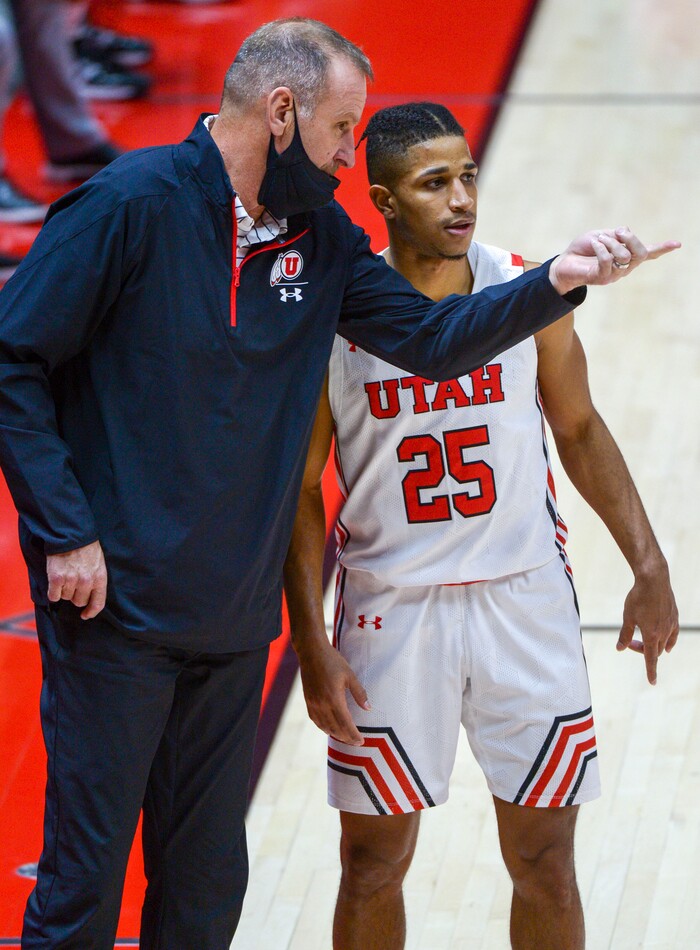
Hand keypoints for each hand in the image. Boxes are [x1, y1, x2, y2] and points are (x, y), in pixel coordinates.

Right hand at [46, 540, 107, 619]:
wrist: (70, 534)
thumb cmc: (86, 548)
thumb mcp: (99, 563)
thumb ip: (95, 579)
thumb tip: (90, 598)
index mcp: (100, 578)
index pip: (98, 603)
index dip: (91, 612)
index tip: (85, 615)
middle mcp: (86, 581)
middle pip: (79, 601)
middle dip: (75, 595)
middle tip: (72, 583)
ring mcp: (71, 580)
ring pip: (65, 597)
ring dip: (64, 590)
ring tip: (65, 575)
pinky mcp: (57, 578)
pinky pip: (53, 595)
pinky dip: (53, 591)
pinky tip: (55, 581)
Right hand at [297, 636, 369, 745]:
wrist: (311, 652)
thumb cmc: (332, 661)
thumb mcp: (349, 675)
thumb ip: (359, 693)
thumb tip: (368, 708)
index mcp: (334, 698)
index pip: (345, 724)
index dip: (353, 735)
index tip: (361, 741)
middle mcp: (322, 704)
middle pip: (335, 728)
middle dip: (346, 738)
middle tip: (355, 743)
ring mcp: (313, 703)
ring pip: (324, 726)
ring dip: (335, 734)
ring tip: (345, 738)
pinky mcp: (308, 701)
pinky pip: (315, 720)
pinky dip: (323, 727)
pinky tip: (329, 729)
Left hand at [549, 227, 680, 294]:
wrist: (564, 263)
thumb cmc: (583, 249)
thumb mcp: (603, 235)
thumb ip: (617, 236)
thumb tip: (626, 234)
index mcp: (627, 256)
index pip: (648, 253)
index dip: (662, 248)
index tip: (678, 244)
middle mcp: (624, 267)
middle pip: (639, 253)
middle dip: (629, 238)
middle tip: (616, 232)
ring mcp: (614, 275)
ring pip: (623, 255)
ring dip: (609, 242)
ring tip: (597, 241)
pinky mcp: (602, 278)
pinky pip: (608, 260)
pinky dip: (601, 247)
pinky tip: (594, 244)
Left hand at [616, 564, 678, 683]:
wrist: (654, 580)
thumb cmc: (638, 598)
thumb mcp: (627, 617)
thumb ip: (625, 634)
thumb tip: (619, 648)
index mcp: (651, 634)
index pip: (651, 659)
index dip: (651, 671)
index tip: (652, 682)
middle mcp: (664, 632)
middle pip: (655, 650)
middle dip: (642, 650)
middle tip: (629, 642)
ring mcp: (671, 624)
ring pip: (664, 643)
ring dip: (654, 645)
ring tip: (643, 641)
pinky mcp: (674, 616)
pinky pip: (673, 634)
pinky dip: (669, 641)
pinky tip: (667, 643)